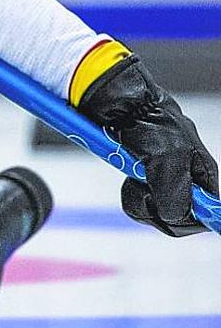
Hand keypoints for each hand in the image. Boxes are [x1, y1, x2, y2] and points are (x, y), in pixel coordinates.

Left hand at [78, 54, 217, 236]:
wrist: (120, 106)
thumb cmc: (149, 124)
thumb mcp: (166, 158)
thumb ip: (175, 191)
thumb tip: (174, 216)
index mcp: (203, 175)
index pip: (207, 214)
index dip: (189, 220)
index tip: (169, 215)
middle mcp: (188, 181)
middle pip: (178, 218)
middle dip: (157, 209)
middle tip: (143, 188)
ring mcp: (165, 180)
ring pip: (156, 211)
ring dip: (140, 198)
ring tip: (133, 178)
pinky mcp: (146, 178)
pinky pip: (139, 200)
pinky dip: (131, 193)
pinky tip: (128, 177)